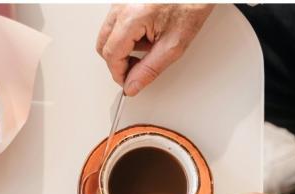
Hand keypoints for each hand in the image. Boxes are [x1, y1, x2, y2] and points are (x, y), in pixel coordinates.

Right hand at [96, 4, 213, 95]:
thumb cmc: (190, 5)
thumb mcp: (173, 44)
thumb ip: (150, 69)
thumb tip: (132, 85)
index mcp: (132, 16)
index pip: (111, 54)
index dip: (119, 73)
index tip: (128, 82)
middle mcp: (121, 5)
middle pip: (104, 44)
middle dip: (118, 61)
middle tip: (136, 69)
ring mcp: (121, 0)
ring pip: (108, 34)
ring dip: (124, 47)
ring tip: (149, 45)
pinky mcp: (126, 0)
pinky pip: (116, 22)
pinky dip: (128, 33)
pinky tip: (147, 33)